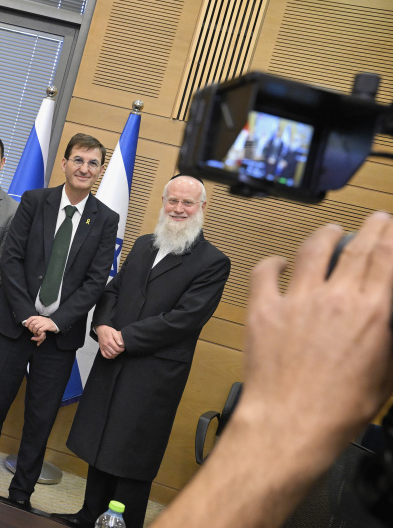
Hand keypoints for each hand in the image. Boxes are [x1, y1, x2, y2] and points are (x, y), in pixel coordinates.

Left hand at [24, 316, 57, 345]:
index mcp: (39, 317)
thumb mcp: (41, 320)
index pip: (31, 318)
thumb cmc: (47, 323)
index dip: (27, 322)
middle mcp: (41, 319)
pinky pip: (40, 330)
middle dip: (30, 329)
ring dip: (34, 331)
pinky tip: (39, 333)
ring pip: (35, 327)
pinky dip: (38, 333)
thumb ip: (35, 321)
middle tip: (32, 331)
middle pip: (32, 323)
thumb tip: (27, 324)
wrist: (55, 323)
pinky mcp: (47, 326)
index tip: (26, 326)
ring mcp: (44, 322)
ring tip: (35, 333)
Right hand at [96, 325, 124, 358]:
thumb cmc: (107, 330)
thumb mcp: (114, 331)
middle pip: (114, 352)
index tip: (123, 348)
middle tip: (121, 350)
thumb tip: (120, 344)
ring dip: (114, 355)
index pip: (117, 349)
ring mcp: (103, 347)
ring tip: (117, 352)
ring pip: (109, 355)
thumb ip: (117, 338)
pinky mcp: (101, 348)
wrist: (100, 329)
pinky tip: (112, 355)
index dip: (121, 350)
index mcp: (109, 341)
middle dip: (119, 352)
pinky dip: (108, 357)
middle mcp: (105, 345)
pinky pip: (104, 355)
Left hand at [241, 212, 392, 459]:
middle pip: (355, 248)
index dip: (390, 238)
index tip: (392, 227)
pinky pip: (265, 273)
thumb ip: (387, 341)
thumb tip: (385, 323)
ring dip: (323, 236)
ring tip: (328, 232)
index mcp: (372, 313)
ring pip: (311, 251)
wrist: (290, 422)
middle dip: (368, 229)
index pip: (386, 260)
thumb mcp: (386, 376)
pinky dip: (272, 263)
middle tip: (373, 221)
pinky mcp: (263, 309)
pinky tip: (277, 263)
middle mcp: (335, 298)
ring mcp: (296, 300)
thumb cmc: (338, 409)